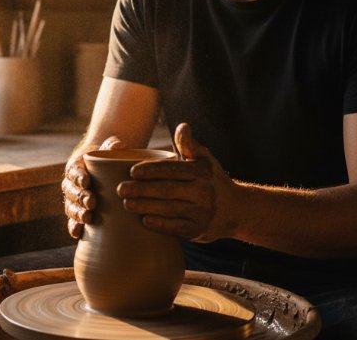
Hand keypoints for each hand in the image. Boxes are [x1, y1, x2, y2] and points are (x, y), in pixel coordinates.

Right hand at [62, 136, 125, 237]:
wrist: (103, 171)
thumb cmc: (105, 159)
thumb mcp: (108, 149)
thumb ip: (111, 146)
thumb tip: (118, 144)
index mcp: (76, 168)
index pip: (74, 172)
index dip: (79, 177)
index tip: (87, 180)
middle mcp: (71, 185)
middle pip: (72, 192)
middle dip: (81, 197)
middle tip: (92, 202)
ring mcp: (74, 201)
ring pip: (71, 208)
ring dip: (77, 213)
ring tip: (87, 218)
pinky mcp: (79, 214)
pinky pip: (73, 222)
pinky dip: (74, 227)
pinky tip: (78, 233)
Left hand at [118, 123, 236, 241]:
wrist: (236, 210)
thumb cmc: (212, 180)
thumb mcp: (204, 159)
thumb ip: (189, 144)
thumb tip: (182, 126)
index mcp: (201, 172)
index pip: (171, 169)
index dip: (150, 170)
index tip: (131, 171)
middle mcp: (203, 192)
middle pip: (165, 190)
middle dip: (140, 190)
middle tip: (120, 189)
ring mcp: (202, 213)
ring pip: (168, 209)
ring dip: (144, 206)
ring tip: (126, 203)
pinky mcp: (198, 231)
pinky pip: (175, 228)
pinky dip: (159, 224)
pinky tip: (144, 220)